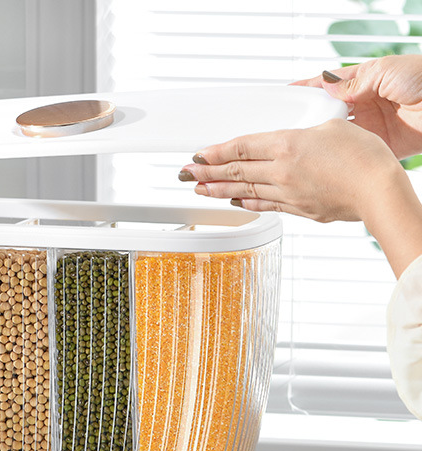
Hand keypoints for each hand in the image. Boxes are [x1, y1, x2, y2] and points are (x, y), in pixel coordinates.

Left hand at [179, 118, 421, 276]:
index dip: (215, 151)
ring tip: (200, 190)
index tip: (197, 154)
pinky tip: (233, 201)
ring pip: (244, 190)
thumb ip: (303, 134)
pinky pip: (264, 204)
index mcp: (287, 145)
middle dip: (207, 172)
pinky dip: (245, 202)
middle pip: (236, 170)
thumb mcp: (331, 128)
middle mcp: (281, 171)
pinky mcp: (297, 209)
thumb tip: (290, 141)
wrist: (377, 191)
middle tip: (185, 174)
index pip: (241, 147)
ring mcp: (287, 193)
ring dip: (219, 190)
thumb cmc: (362, 157)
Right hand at [295, 55, 421, 159]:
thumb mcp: (386, 71)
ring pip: (334, 135)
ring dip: (317, 140)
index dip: (306, 90)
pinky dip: (336, 157)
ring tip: (296, 145)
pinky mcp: (377, 147)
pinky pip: (351, 153)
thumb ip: (354, 83)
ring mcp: (369, 127)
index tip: (284, 96)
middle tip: (284, 127)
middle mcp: (364, 105)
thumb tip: (325, 88)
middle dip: (306, 119)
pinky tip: (319, 160)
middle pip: (326, 113)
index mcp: (365, 82)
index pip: (327, 85)